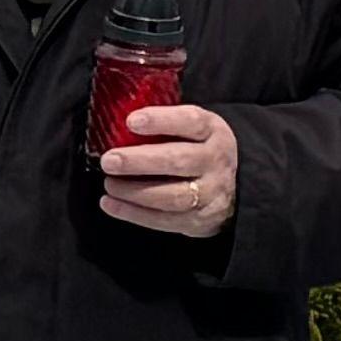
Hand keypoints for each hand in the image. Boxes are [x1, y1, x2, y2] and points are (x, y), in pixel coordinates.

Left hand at [99, 100, 240, 239]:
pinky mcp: (197, 220)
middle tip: (109, 160)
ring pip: (172, 196)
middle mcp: (215, 161)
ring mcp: (209, 194)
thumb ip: (163, 125)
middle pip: (178, 161)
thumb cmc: (196, 151)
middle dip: (139, 161)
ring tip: (109, 183)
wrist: (231, 190)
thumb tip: (115, 122)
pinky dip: (133, 213)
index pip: (191, 122)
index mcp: (213, 131)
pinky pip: (164, 220)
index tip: (131, 121)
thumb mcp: (192, 130)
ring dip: (134, 191)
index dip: (161, 120)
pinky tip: (110, 203)